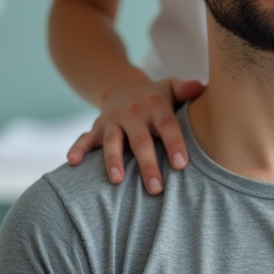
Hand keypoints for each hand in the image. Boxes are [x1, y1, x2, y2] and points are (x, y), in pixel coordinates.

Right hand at [66, 76, 205, 194]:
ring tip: (118, 180)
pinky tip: (73, 162)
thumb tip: (200, 87)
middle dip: (147, 165)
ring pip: (112, 142)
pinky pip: (85, 138)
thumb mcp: (171, 87)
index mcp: (155, 106)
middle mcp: (133, 113)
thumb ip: (186, 90)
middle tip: (156, 188)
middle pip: (140, 140)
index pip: (167, 125)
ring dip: (114, 161)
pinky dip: (78, 149)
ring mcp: (113, 120)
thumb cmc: (155, 95)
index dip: (174, 144)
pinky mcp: (97, 127)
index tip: (181, 165)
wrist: (121, 85)